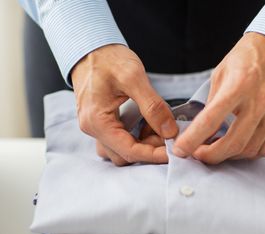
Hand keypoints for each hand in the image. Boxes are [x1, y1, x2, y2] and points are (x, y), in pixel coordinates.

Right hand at [71, 44, 177, 165]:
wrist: (90, 47)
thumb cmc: (108, 58)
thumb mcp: (134, 77)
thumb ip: (153, 107)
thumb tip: (170, 132)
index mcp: (97, 121)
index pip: (128, 151)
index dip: (153, 155)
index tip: (174, 151)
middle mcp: (93, 129)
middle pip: (124, 155)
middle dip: (150, 150)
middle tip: (171, 137)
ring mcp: (95, 127)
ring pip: (122, 149)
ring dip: (144, 144)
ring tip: (161, 129)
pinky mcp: (102, 122)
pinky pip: (120, 139)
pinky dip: (137, 136)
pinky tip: (150, 124)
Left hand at [173, 32, 264, 163]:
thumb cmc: (248, 56)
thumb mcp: (221, 73)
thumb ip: (212, 103)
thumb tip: (201, 130)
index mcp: (238, 85)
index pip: (210, 120)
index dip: (192, 140)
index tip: (180, 150)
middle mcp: (259, 100)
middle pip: (233, 143)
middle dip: (210, 156)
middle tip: (198, 154)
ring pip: (249, 149)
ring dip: (229, 156)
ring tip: (217, 149)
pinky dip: (249, 153)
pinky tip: (239, 147)